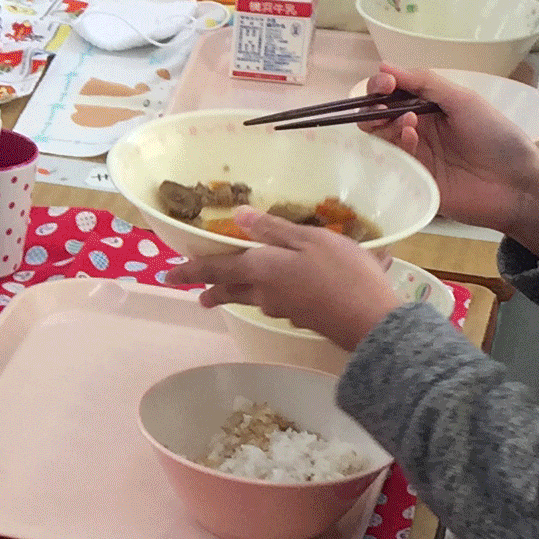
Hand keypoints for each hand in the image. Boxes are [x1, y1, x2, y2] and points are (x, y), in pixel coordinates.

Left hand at [170, 212, 405, 350]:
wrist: (371, 321)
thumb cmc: (341, 273)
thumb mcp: (308, 240)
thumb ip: (272, 230)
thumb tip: (237, 217)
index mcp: (260, 270)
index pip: (215, 269)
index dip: (190, 271)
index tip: (167, 276)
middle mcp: (264, 294)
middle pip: (231, 290)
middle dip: (212, 289)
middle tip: (199, 294)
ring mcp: (284, 309)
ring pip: (254, 297)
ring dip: (241, 291)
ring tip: (235, 287)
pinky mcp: (304, 318)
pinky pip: (279, 301)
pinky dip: (275, 293)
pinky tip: (288, 287)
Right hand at [362, 67, 538, 253]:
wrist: (516, 184)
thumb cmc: (496, 137)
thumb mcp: (464, 100)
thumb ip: (426, 83)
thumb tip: (384, 66)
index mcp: (431, 108)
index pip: (394, 93)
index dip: (383, 86)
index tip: (386, 84)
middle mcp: (419, 130)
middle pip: (379, 116)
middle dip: (375, 106)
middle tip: (382, 105)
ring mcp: (415, 156)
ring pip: (380, 138)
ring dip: (386, 125)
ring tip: (408, 122)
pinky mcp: (413, 181)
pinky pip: (393, 161)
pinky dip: (398, 145)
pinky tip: (413, 138)